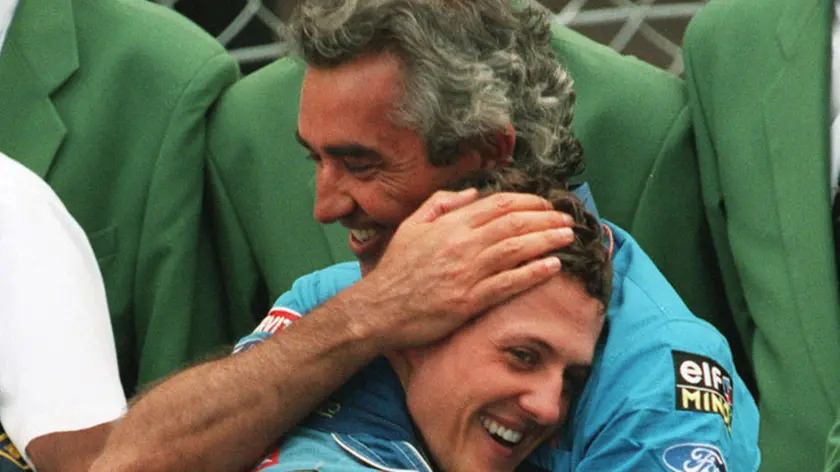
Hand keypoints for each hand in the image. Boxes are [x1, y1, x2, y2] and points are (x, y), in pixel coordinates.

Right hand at [351, 189, 573, 349]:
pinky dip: (534, 272)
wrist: (379, 309)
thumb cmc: (397, 268)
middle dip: (546, 219)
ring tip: (569, 237)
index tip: (547, 205)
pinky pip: (509, 283)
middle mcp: (462, 244)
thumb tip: (472, 192)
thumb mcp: (412, 225)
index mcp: (450, 224)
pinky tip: (553, 266)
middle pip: (515, 224)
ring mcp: (467, 273)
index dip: (529, 202)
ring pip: (517, 250)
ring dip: (548, 241)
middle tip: (567, 220)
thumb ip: (441, 203)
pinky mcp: (470, 300)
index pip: (498, 204)